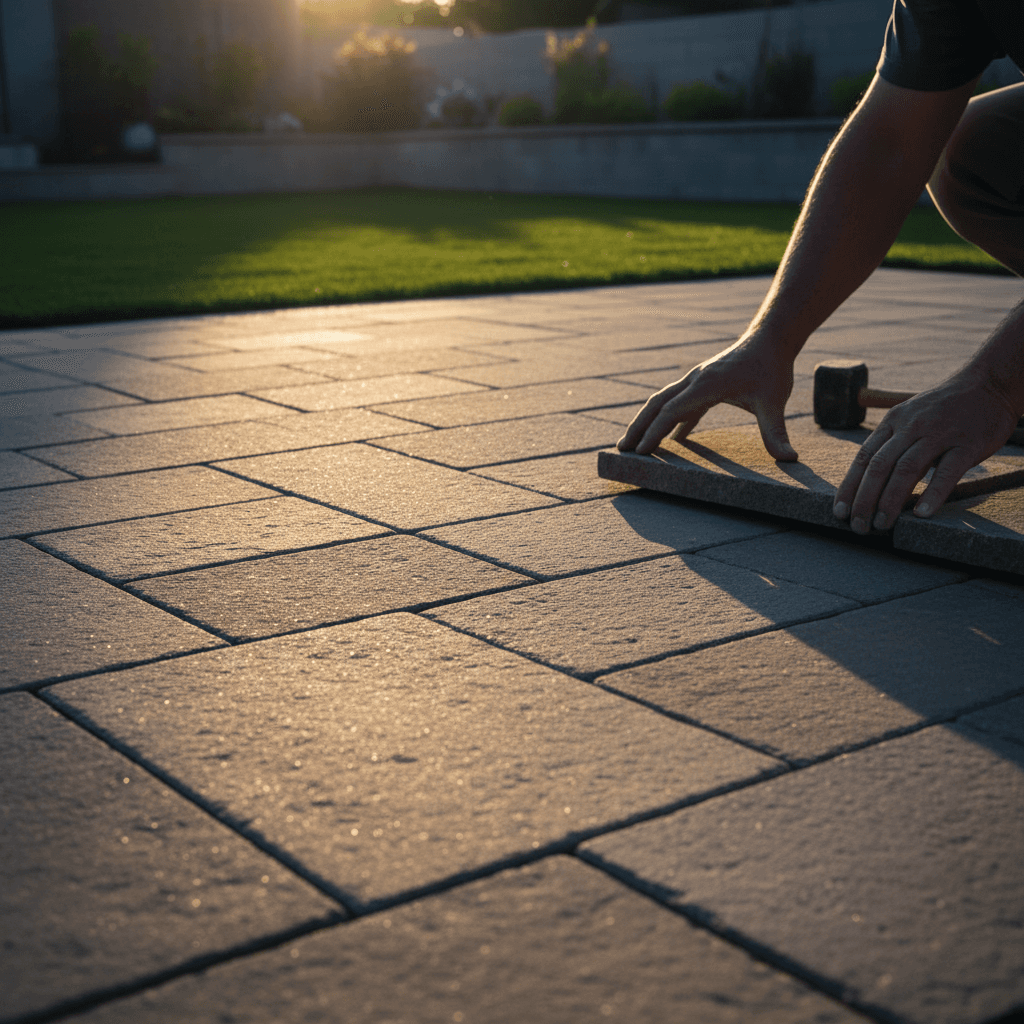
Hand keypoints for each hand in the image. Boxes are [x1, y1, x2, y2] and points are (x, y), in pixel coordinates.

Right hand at [616, 338, 797, 460]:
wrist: (772, 338)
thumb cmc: (771, 367)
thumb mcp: (774, 402)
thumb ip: (776, 431)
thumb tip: (790, 459)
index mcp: (705, 385)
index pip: (671, 412)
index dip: (654, 432)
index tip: (640, 452)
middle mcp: (694, 381)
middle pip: (656, 405)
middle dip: (637, 427)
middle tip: (621, 449)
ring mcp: (696, 381)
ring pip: (663, 402)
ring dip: (647, 422)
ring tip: (634, 444)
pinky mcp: (703, 384)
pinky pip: (680, 404)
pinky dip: (671, 421)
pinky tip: (674, 440)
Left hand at [833, 373, 1019, 533]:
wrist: (988, 384)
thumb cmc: (944, 409)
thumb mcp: (909, 417)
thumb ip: (891, 443)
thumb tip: (869, 481)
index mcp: (893, 422)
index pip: (864, 458)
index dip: (849, 487)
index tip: (839, 512)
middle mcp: (911, 427)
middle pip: (879, 466)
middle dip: (864, 499)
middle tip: (859, 527)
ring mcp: (940, 435)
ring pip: (907, 469)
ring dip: (891, 500)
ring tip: (882, 525)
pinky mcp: (968, 445)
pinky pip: (947, 472)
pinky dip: (933, 493)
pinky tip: (922, 513)